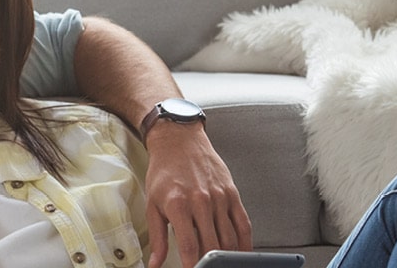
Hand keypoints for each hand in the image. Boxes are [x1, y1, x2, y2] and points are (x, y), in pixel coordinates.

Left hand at [143, 121, 251, 267]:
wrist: (179, 141)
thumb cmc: (164, 172)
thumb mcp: (152, 204)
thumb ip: (156, 237)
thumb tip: (155, 262)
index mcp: (178, 204)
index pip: (190, 246)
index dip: (192, 266)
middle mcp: (201, 201)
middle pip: (212, 245)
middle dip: (210, 263)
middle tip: (206, 267)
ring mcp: (220, 198)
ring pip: (229, 238)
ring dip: (226, 256)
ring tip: (220, 263)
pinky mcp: (232, 194)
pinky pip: (243, 224)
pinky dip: (244, 243)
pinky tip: (240, 254)